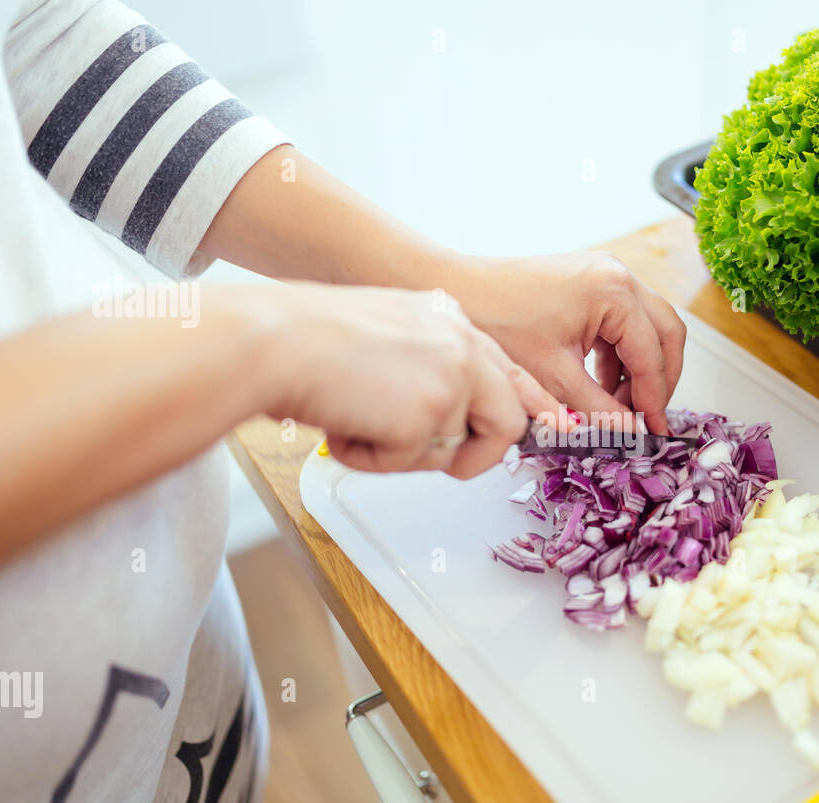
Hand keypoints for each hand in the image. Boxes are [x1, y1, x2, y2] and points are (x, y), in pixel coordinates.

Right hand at [260, 283, 556, 477]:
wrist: (273, 341)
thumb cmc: (307, 339)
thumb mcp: (386, 337)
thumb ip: (427, 366)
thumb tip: (447, 415)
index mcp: (450, 321)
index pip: (508, 372)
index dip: (523, 409)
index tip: (545, 431)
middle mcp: (461, 344)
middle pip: (508, 420)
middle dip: (478, 456)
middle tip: (448, 466)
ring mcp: (452, 377)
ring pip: (455, 450)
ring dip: (403, 453)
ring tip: (359, 420)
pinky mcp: (430, 413)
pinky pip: (410, 463)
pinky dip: (370, 458)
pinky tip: (344, 424)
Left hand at [443, 252, 685, 433]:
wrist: (457, 288)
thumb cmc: (496, 320)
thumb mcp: (554, 377)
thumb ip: (600, 409)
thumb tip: (632, 433)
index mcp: (614, 292)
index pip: (652, 355)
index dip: (654, 399)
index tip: (654, 430)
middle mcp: (618, 275)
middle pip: (665, 334)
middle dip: (659, 380)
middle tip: (648, 417)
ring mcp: (606, 274)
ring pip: (648, 327)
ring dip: (640, 368)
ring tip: (619, 405)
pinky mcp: (592, 282)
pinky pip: (623, 322)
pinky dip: (620, 355)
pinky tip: (600, 384)